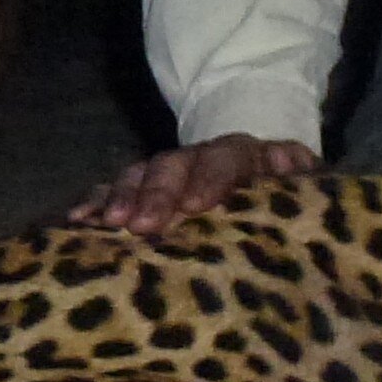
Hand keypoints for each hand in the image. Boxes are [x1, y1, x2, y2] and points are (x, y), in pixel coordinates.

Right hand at [70, 134, 317, 236]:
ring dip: (121, 197)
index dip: (211, 178)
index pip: (227, 159)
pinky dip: (95, 204)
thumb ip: (303, 182)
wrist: (263, 179)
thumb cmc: (286, 199)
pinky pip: (114, 192)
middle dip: (156, 193)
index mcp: (244, 156)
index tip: (196, 205)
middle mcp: (201, 159)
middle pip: (175, 165)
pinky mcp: (144, 192)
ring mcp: (169, 173)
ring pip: (140, 174)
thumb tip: (298, 167)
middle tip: (139, 225)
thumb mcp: (305, 191)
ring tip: (104, 224)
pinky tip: (76, 221)